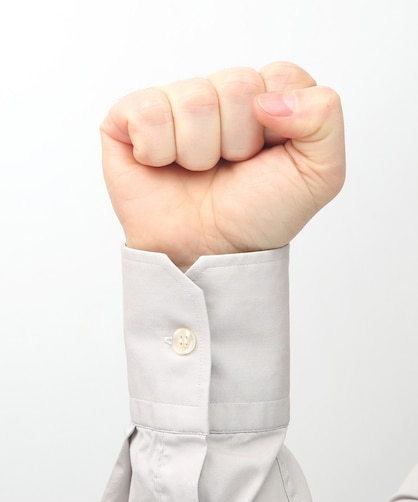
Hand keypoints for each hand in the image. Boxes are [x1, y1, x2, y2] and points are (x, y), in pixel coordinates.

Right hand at [101, 62, 344, 269]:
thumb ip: (325, 118)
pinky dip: (158, 150)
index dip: (277, 126)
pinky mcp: (130, 118)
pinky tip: (163, 165)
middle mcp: (220, 95)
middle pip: (237, 83)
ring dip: (200, 151)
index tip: (266, 159)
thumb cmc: (257, 215)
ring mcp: (174, 104)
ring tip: (197, 172)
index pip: (280, 75)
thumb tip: (269, 98)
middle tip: (229, 169)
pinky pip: (147, 110)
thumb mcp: (320, 175)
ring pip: (194, 99)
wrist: (208, 254)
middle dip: (238, 142)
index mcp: (265, 99)